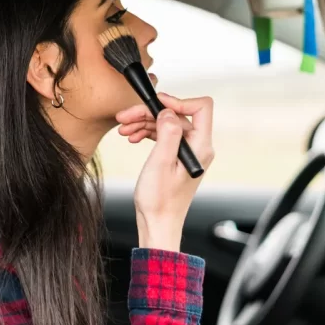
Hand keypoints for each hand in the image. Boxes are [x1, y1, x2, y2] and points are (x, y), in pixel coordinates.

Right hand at [115, 94, 214, 251]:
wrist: (157, 223)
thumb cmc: (159, 200)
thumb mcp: (160, 163)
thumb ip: (168, 134)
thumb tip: (168, 111)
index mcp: (200, 147)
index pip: (201, 108)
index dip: (178, 101)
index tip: (155, 103)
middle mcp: (198, 147)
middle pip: (177, 115)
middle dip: (150, 113)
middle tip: (125, 116)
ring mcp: (187, 152)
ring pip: (167, 124)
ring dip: (144, 123)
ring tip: (123, 129)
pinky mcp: (177, 157)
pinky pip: (163, 135)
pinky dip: (147, 133)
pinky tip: (131, 137)